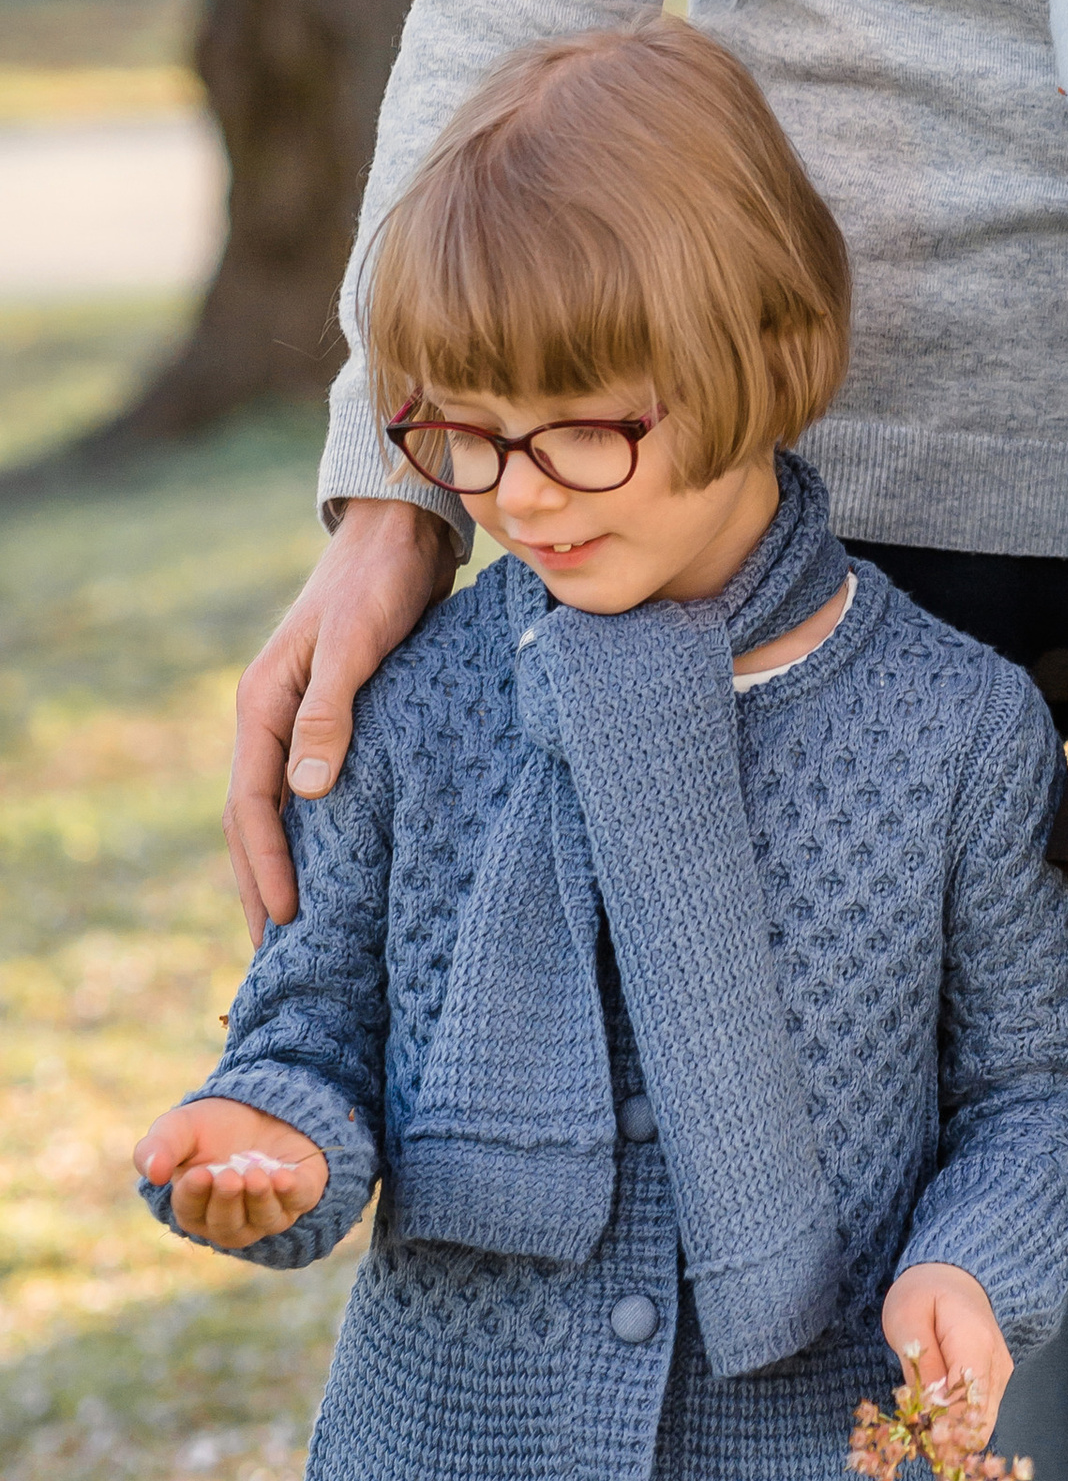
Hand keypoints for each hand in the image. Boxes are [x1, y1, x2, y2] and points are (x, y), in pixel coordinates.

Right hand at [134, 1098, 327, 1250]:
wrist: (255, 1104)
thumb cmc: (210, 1127)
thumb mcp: (178, 1128)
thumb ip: (158, 1148)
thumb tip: (155, 1172)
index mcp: (196, 1207)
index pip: (191, 1213)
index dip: (195, 1197)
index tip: (199, 1174)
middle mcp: (232, 1218)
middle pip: (227, 1226)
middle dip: (227, 1202)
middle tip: (228, 1176)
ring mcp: (268, 1209)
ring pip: (263, 1221)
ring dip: (259, 1200)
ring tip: (254, 1175)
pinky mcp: (301, 1192)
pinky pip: (298, 1202)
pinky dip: (292, 1193)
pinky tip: (282, 1177)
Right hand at [226, 497, 455, 941]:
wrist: (403, 530)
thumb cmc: (379, 582)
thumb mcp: (355, 644)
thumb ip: (330, 713)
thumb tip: (306, 793)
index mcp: (262, 703)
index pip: (252, 804)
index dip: (266, 865)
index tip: (286, 920)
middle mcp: (271, 714)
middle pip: (253, 814)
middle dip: (260, 880)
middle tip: (275, 950)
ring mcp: (300, 713)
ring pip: (280, 803)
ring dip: (283, 859)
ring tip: (297, 920)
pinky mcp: (336, 711)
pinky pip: (314, 782)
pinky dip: (316, 825)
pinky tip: (338, 855)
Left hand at [881, 1261, 1012, 1445]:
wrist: (953, 1276)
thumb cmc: (924, 1294)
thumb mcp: (907, 1318)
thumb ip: (920, 1363)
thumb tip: (933, 1407)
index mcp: (976, 1345)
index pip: (968, 1406)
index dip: (942, 1432)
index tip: (916, 1440)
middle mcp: (997, 1366)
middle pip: (979, 1426)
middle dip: (947, 1442)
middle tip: (915, 1443)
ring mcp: (1000, 1378)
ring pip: (980, 1429)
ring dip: (950, 1438)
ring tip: (920, 1432)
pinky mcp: (994, 1386)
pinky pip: (978, 1419)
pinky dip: (956, 1429)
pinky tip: (933, 1424)